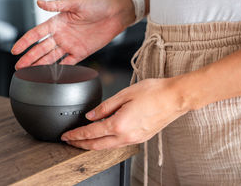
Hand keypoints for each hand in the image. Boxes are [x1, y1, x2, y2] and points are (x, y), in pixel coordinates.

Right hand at [11, 0, 133, 68]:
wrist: (115, 14)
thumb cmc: (97, 5)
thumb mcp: (76, 3)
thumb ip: (57, 4)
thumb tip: (39, 1)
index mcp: (57, 22)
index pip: (36, 33)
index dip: (25, 41)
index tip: (15, 50)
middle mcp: (61, 35)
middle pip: (41, 48)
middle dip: (29, 58)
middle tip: (19, 67)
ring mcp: (70, 44)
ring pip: (51, 58)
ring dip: (40, 65)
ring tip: (29, 73)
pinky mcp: (81, 52)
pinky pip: (68, 63)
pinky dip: (59, 70)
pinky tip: (50, 75)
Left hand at [60, 77, 189, 149]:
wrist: (175, 98)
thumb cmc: (154, 92)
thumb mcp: (125, 94)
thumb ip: (105, 106)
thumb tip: (91, 115)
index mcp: (119, 124)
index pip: (91, 133)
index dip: (76, 135)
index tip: (66, 135)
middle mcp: (126, 136)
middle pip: (97, 145)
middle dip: (80, 145)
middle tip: (69, 141)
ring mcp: (135, 139)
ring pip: (108, 147)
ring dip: (93, 145)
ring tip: (83, 141)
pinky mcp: (141, 138)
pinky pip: (119, 144)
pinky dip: (107, 143)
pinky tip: (104, 137)